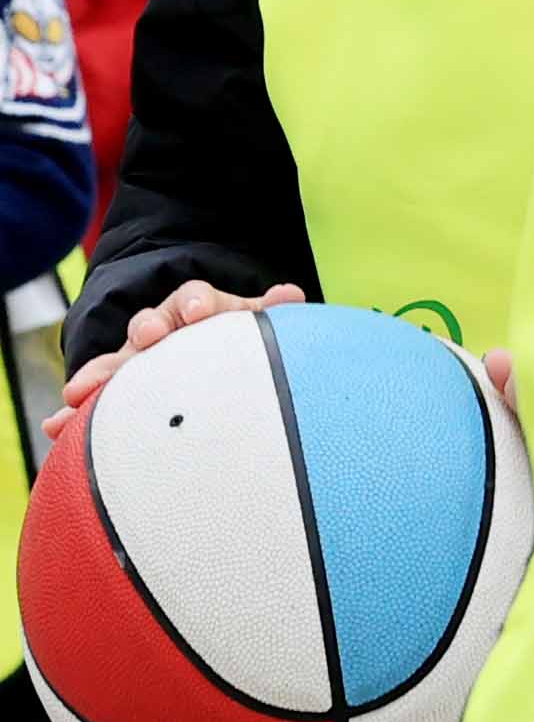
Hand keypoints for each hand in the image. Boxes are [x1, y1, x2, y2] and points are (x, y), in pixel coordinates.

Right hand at [44, 279, 299, 447]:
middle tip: (145, 339)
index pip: (195, 300)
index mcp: (201, 312)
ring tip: (77, 393)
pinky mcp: (124, 389)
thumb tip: (289, 294)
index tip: (198, 312)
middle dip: (143, 334)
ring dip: (99, 376)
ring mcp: (143, 361)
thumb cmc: (242, 341)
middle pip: (148, 328)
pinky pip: (98, 399)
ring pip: (118, 364)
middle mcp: (166, 333)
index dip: (195, 304)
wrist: (217, 354)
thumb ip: (268, 313)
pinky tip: (56, 426)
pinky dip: (77, 413)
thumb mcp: (257, 326)